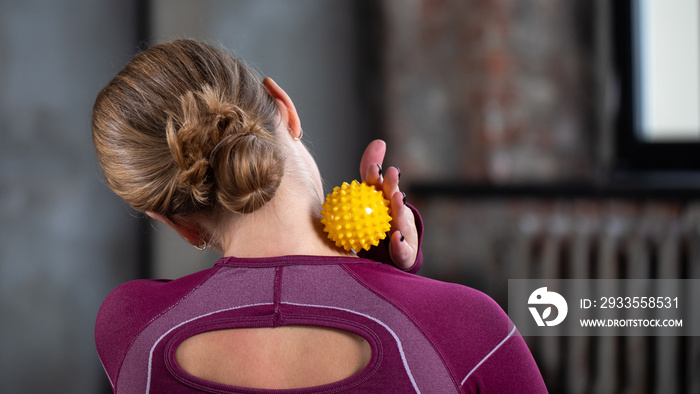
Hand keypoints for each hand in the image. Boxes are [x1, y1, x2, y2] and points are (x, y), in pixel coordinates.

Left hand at [359, 140, 417, 269]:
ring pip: (401, 221)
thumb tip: (379, 142)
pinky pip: (402, 250)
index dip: (378, 176)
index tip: (374, 167)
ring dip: (400, 210)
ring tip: (397, 199)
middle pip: (394, 200)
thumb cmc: (380, 223)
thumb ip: (369, 176)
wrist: (394, 255)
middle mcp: (398, 215)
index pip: (381, 187)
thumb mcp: (371, 199)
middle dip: (393, 186)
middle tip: (391, 173)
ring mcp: (405, 232)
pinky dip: (400, 244)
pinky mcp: (407, 253)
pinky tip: (396, 237)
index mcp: (387, 203)